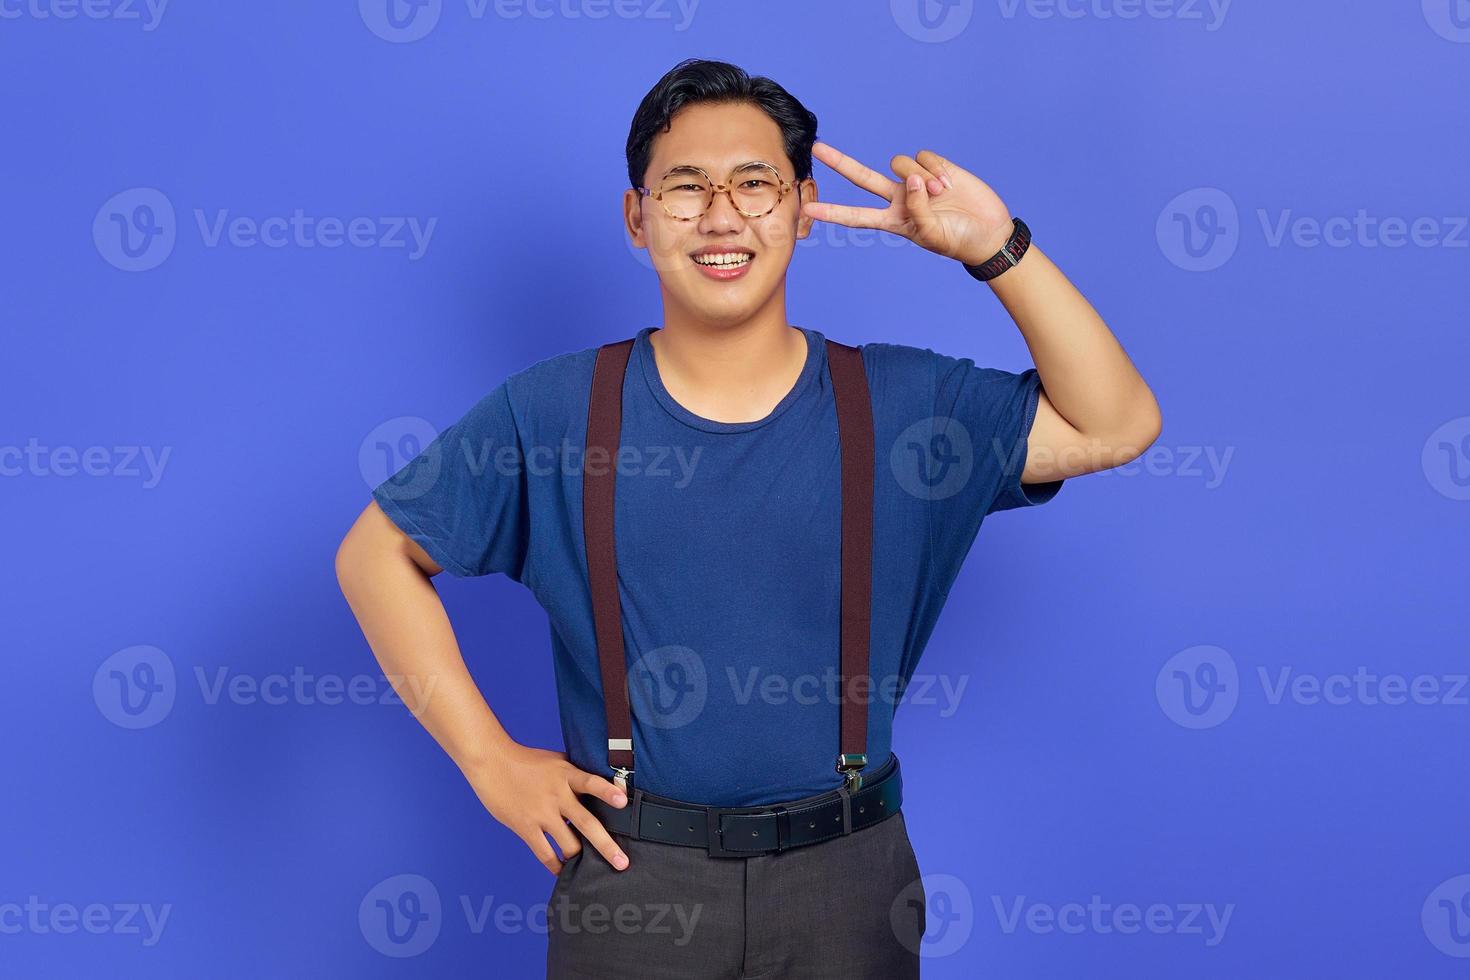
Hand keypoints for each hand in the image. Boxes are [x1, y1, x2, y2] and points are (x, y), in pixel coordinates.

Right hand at [461, 741, 630, 874]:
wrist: (492, 762)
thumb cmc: (526, 761)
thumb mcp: (556, 761)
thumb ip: (576, 775)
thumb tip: (600, 786)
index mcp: (567, 775)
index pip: (592, 783)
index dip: (608, 792)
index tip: (624, 801)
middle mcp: (557, 795)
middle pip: (587, 823)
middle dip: (606, 846)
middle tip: (622, 863)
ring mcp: (541, 813)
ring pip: (568, 844)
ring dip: (580, 857)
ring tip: (590, 867)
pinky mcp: (525, 827)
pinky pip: (545, 853)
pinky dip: (556, 865)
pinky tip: (562, 870)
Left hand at [801, 141, 1013, 265]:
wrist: (988, 231)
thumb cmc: (958, 240)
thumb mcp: (932, 235)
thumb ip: (918, 209)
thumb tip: (912, 179)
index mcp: (893, 220)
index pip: (856, 216)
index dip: (833, 212)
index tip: (809, 208)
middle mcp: (899, 197)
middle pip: (862, 177)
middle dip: (840, 162)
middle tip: (817, 148)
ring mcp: (915, 181)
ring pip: (900, 163)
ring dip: (922, 177)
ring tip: (942, 195)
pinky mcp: (933, 166)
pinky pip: (923, 157)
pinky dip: (936, 168)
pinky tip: (949, 183)